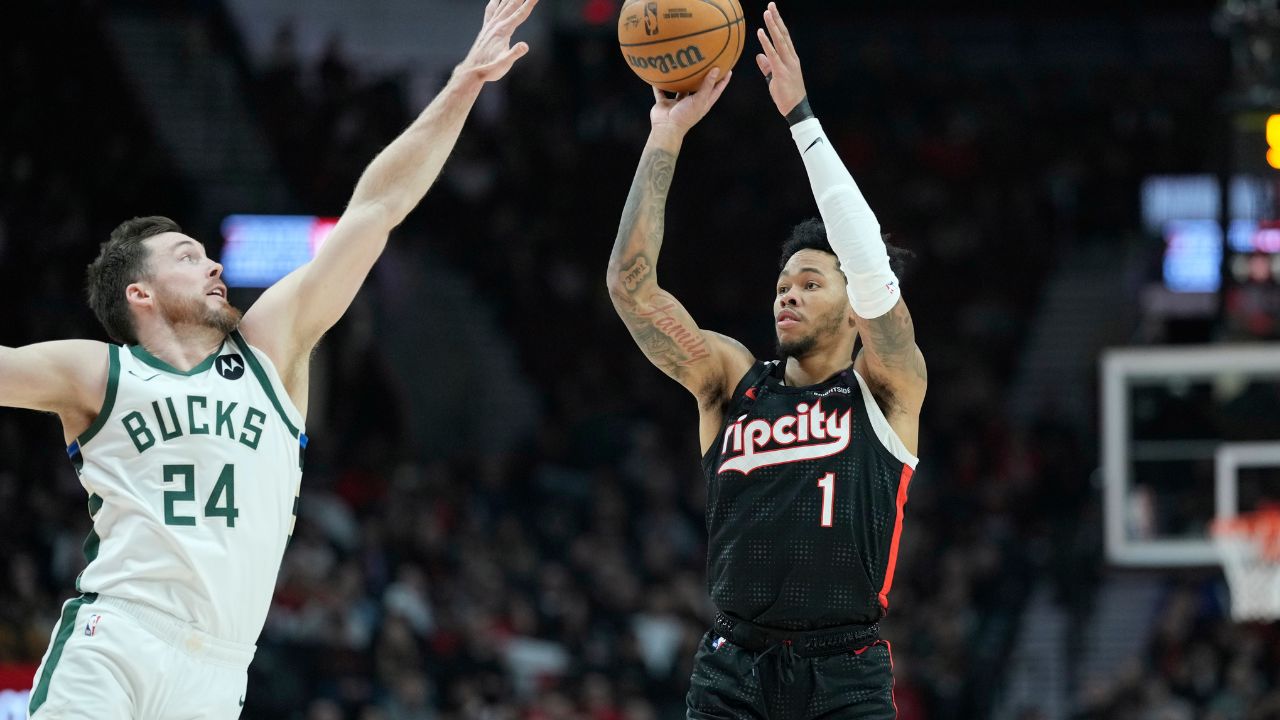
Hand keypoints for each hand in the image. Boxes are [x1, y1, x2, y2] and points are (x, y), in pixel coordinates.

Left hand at [456, 0, 537, 82]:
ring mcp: (490, 25)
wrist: (472, 71)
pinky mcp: (486, 28)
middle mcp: (496, 24)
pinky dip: (495, 2)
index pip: (520, 14)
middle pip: (512, 5)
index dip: (530, 3)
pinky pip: (491, 10)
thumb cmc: (490, 68)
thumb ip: (514, 53)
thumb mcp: (504, 63)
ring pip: (502, 5)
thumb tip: (525, 46)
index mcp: (503, 30)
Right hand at [649, 68, 732, 134]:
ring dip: (681, 80)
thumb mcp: (700, 99)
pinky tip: (658, 75)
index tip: (728, 69)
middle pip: (699, 88)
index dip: (723, 80)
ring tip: (682, 66)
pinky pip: (661, 91)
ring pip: (681, 89)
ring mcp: (678, 103)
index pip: (716, 90)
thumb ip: (707, 85)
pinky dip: (659, 85)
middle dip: (704, 77)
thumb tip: (717, 69)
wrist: (666, 128)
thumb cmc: (685, 116)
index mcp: (702, 103)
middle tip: (707, 63)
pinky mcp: (665, 103)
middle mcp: (691, 102)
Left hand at [756, 2, 806, 116]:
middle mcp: (791, 58)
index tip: (773, 12)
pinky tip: (760, 32)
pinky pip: (773, 54)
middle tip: (771, 4)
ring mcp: (787, 64)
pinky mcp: (781, 71)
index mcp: (790, 58)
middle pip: (783, 34)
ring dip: (773, 25)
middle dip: (777, 19)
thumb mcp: (774, 78)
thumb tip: (759, 55)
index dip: (778, 24)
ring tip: (767, 12)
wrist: (796, 109)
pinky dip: (766, 42)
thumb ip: (767, 66)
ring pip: (779, 40)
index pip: (784, 37)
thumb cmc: (786, 95)